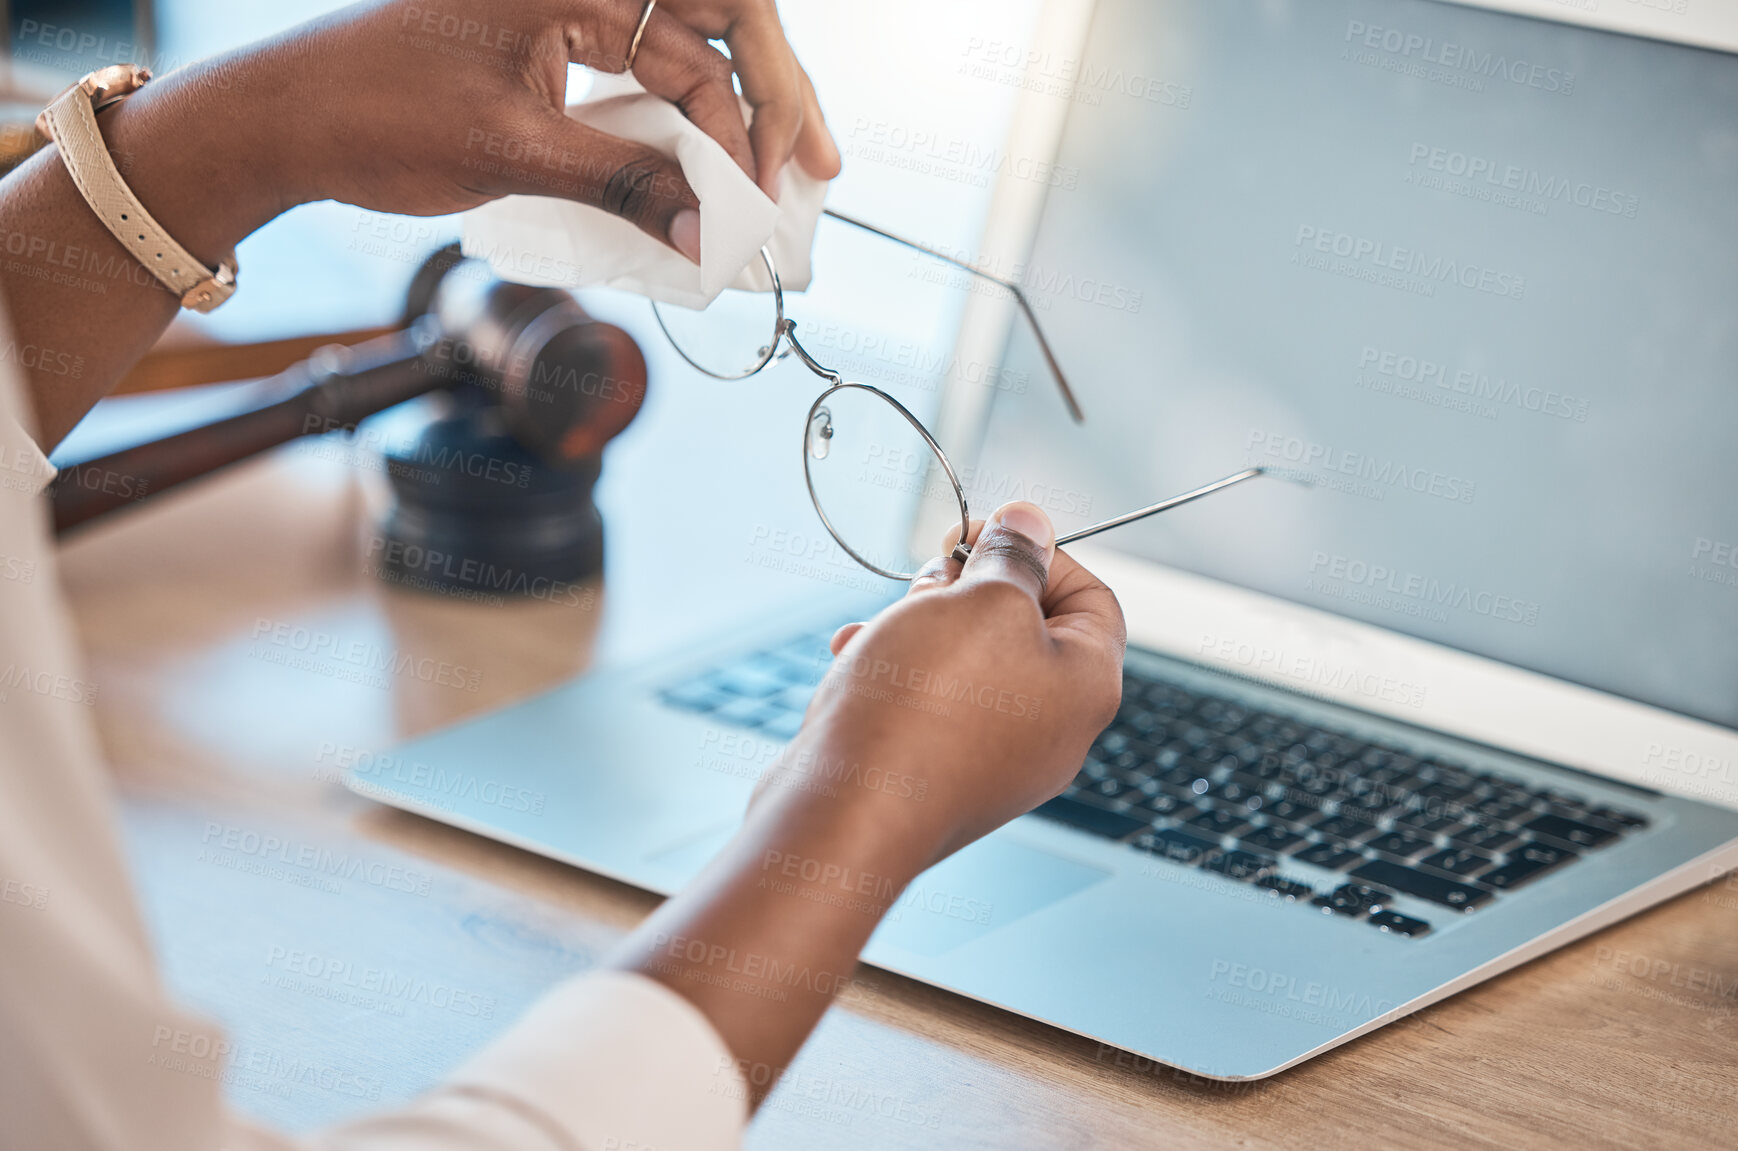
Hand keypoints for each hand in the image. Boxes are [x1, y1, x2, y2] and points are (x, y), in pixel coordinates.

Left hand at [105, 0, 840, 264]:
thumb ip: (620, 182)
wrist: (286, 122)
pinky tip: (708, 171)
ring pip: (684, 54)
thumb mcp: (511, 154)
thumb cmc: (376, 114)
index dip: (745, 120)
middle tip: (818, 167)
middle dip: (772, 99)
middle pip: (714, 28)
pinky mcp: (550, 51)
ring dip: (735, 114)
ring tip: (780, 174)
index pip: (699, 41)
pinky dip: (680, 125)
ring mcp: (565, 15)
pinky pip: (638, 80)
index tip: (760, 193)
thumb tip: (707, 230)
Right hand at [756, 500, 1127, 870]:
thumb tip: (1031, 524)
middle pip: (1025, 628)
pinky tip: (855, 659)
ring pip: (966, 662)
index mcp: (1086, 688)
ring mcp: (994, 760)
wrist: (846, 811)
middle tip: (928, 581)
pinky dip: (894, 670)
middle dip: (969, 590)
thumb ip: (1015, 557)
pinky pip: (926, 703)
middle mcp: (1051, 731)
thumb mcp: (982, 599)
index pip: (1092, 597)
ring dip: (920, 626)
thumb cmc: (923, 705)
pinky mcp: (937, 775)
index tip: (979, 534)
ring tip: (883, 626)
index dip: (1040, 554)